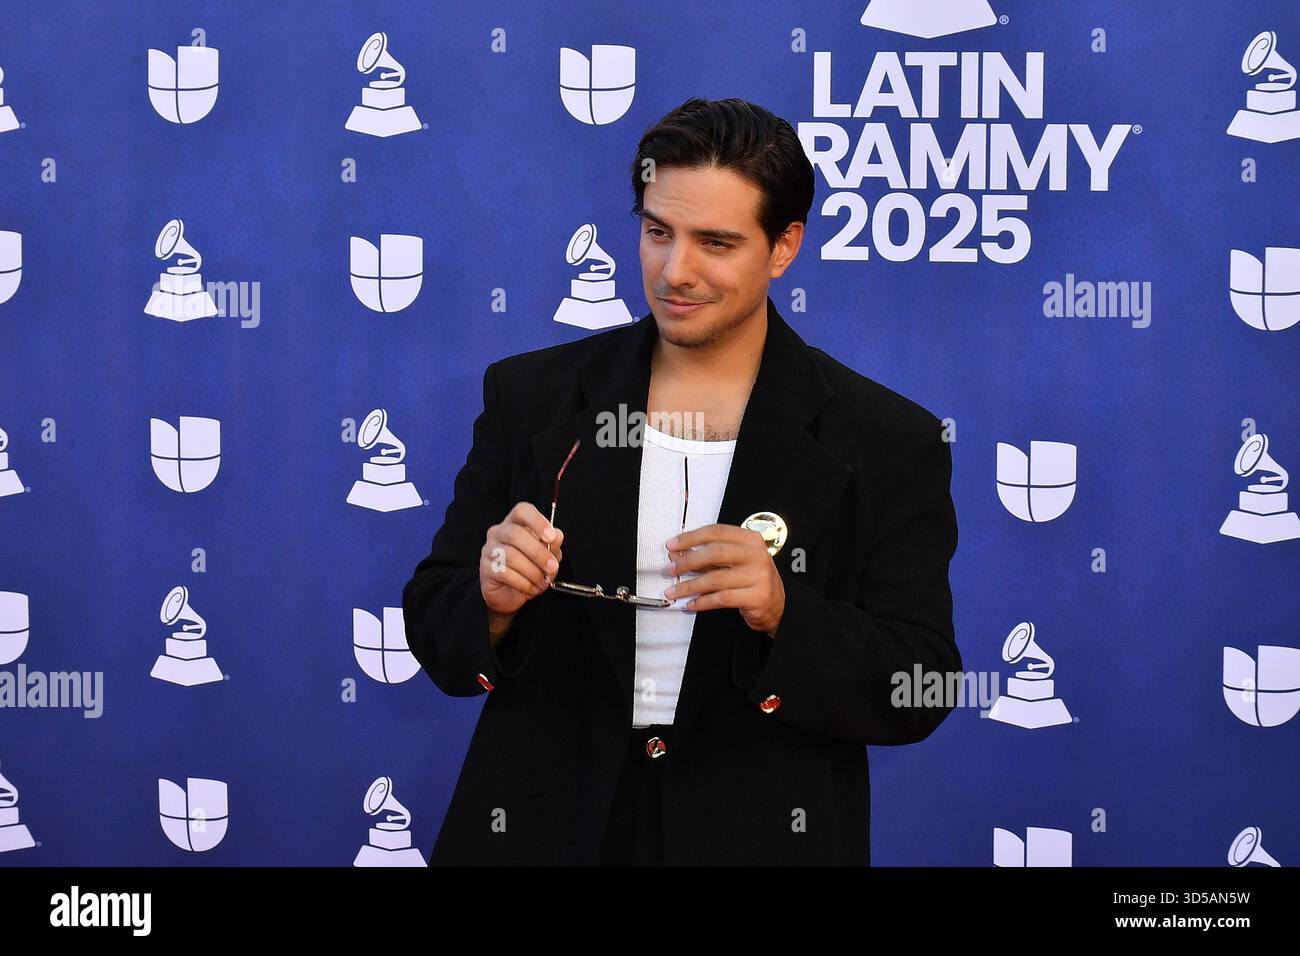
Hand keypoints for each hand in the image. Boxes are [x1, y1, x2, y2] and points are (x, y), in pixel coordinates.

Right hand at [481, 501, 563, 615]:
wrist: (510, 594)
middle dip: (538, 553)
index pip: (522, 511)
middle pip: (516, 534)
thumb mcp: (546, 556)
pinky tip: (531, 588)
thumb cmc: (529, 569)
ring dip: (532, 571)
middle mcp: (499, 531)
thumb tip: (558, 535)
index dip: (537, 521)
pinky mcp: (485, 568)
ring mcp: (489, 549)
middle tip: (552, 567)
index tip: (551, 537)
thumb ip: (552, 545)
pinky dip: (522, 582)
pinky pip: (504, 572)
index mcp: (515, 522)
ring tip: (542, 581)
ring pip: (511, 555)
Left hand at [663, 523, 783, 637]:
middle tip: (671, 568)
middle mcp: (756, 555)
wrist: (777, 604)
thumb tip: (677, 554)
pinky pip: (722, 599)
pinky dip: (702, 602)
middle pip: (715, 553)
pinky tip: (691, 604)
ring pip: (716, 579)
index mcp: (750, 539)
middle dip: (688, 561)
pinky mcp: (757, 597)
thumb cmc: (751, 578)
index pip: (717, 532)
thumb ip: (708, 556)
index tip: (672, 544)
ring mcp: (758, 576)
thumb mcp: (734, 561)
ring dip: (690, 586)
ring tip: (674, 591)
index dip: (691, 537)